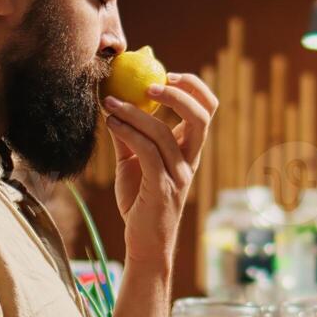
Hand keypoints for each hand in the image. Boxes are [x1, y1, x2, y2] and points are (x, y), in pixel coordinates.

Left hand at [103, 73, 216, 267]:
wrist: (144, 242)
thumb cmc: (140, 202)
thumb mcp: (133, 163)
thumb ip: (130, 136)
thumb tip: (115, 103)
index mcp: (189, 151)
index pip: (206, 109)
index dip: (192, 87)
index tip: (166, 73)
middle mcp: (190, 160)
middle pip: (202, 116)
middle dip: (179, 93)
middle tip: (149, 83)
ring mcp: (178, 175)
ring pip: (164, 132)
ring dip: (134, 111)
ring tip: (110, 103)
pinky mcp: (161, 187)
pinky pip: (146, 151)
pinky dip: (127, 131)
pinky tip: (111, 123)